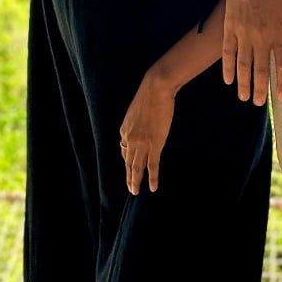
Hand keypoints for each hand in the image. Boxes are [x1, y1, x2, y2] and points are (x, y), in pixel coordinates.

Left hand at [119, 68, 175, 193]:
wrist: (156, 90)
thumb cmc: (149, 96)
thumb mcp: (136, 112)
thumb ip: (136, 124)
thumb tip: (141, 128)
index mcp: (124, 130)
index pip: (125, 150)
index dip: (128, 160)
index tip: (131, 167)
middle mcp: (130, 139)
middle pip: (128, 162)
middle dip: (128, 176)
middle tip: (130, 188)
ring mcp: (141, 143)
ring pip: (137, 167)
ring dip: (136, 181)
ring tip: (135, 191)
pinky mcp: (154, 145)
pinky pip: (152, 166)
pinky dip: (152, 178)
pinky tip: (152, 187)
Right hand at [224, 0, 281, 103]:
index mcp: (280, 32)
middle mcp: (262, 36)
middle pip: (261, 69)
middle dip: (259, 89)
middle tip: (257, 103)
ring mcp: (244, 32)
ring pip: (243, 65)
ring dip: (243, 83)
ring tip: (243, 97)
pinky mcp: (230, 27)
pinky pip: (228, 52)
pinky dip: (227, 67)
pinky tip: (228, 80)